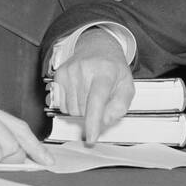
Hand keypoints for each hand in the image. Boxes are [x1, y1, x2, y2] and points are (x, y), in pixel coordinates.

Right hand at [53, 28, 134, 144]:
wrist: (97, 46)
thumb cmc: (113, 68)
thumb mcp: (126, 86)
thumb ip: (119, 107)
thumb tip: (103, 121)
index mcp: (105, 71)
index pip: (96, 100)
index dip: (93, 122)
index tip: (91, 138)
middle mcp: (85, 69)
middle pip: (83, 110)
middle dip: (92, 114)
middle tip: (100, 100)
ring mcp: (69, 71)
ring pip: (71, 110)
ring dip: (81, 110)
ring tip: (89, 94)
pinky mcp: (58, 75)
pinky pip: (62, 105)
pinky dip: (71, 105)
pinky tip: (79, 93)